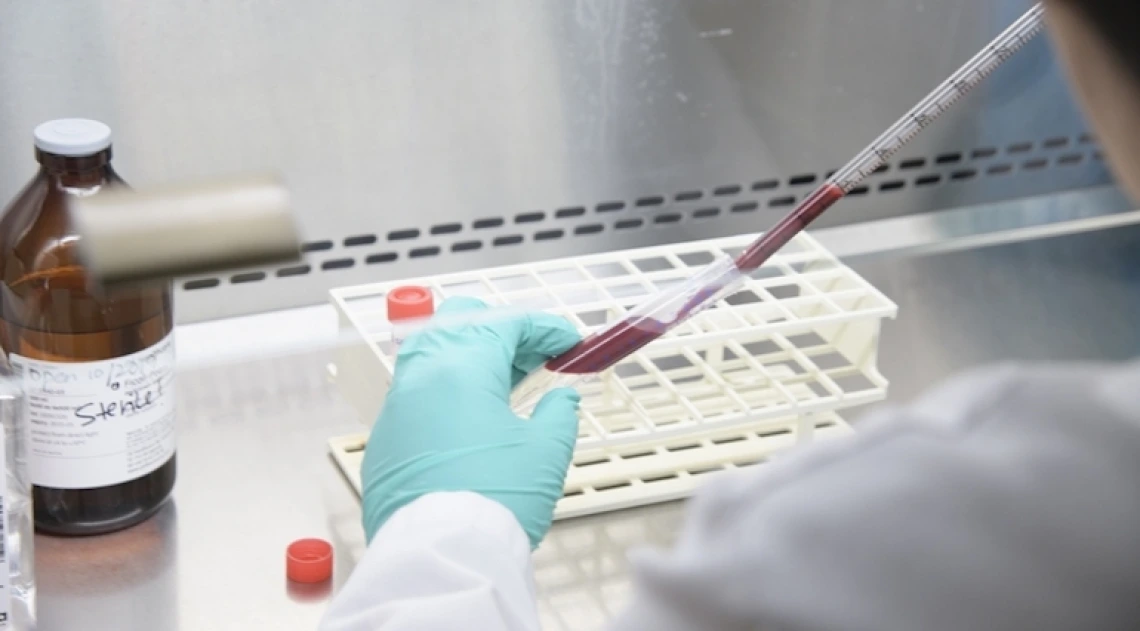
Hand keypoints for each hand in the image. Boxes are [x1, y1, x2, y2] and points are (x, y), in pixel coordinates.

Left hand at [360, 296, 582, 547]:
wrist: (443, 556)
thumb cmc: (494, 501)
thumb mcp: (546, 451)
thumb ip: (559, 413)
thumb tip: (561, 399)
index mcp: (461, 368)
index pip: (506, 322)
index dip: (545, 327)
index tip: (569, 341)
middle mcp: (421, 377)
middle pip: (460, 322)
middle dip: (502, 329)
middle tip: (537, 355)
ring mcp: (397, 407)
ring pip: (431, 354)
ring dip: (471, 357)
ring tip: (507, 382)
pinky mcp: (385, 440)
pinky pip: (416, 395)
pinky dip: (446, 391)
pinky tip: (472, 417)